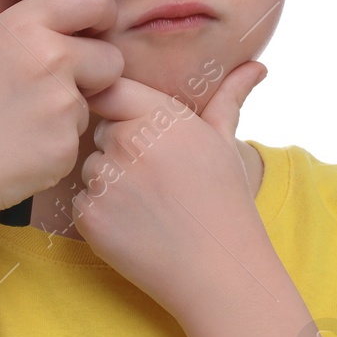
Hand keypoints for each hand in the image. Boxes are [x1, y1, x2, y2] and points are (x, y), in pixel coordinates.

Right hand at [0, 0, 123, 227]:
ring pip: (96, 99)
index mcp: (21, 26)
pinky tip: (23, 146)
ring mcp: (60, 103)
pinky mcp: (66, 144)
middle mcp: (48, 58)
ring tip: (25, 119)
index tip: (91, 30)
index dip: (100, 13)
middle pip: (110, 56)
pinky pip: (79, 135)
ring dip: (72, 107)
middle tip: (54, 86)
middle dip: (94, 71)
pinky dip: (58, 141)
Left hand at [70, 60, 269, 317]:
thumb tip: (256, 65)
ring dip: (109, 184)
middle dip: (120, 152)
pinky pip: (80, 202)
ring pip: (89, 168)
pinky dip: (99, 214)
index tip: (133, 130)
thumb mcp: (224, 144)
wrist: (218, 270)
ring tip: (149, 207)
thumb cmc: (224, 203)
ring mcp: (106, 180)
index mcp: (160, 117)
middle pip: (101, 133)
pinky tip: (134, 227)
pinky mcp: (89, 216)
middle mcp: (130, 141)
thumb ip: (228, 99)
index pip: (111, 90)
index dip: (117, 109)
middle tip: (156, 182)